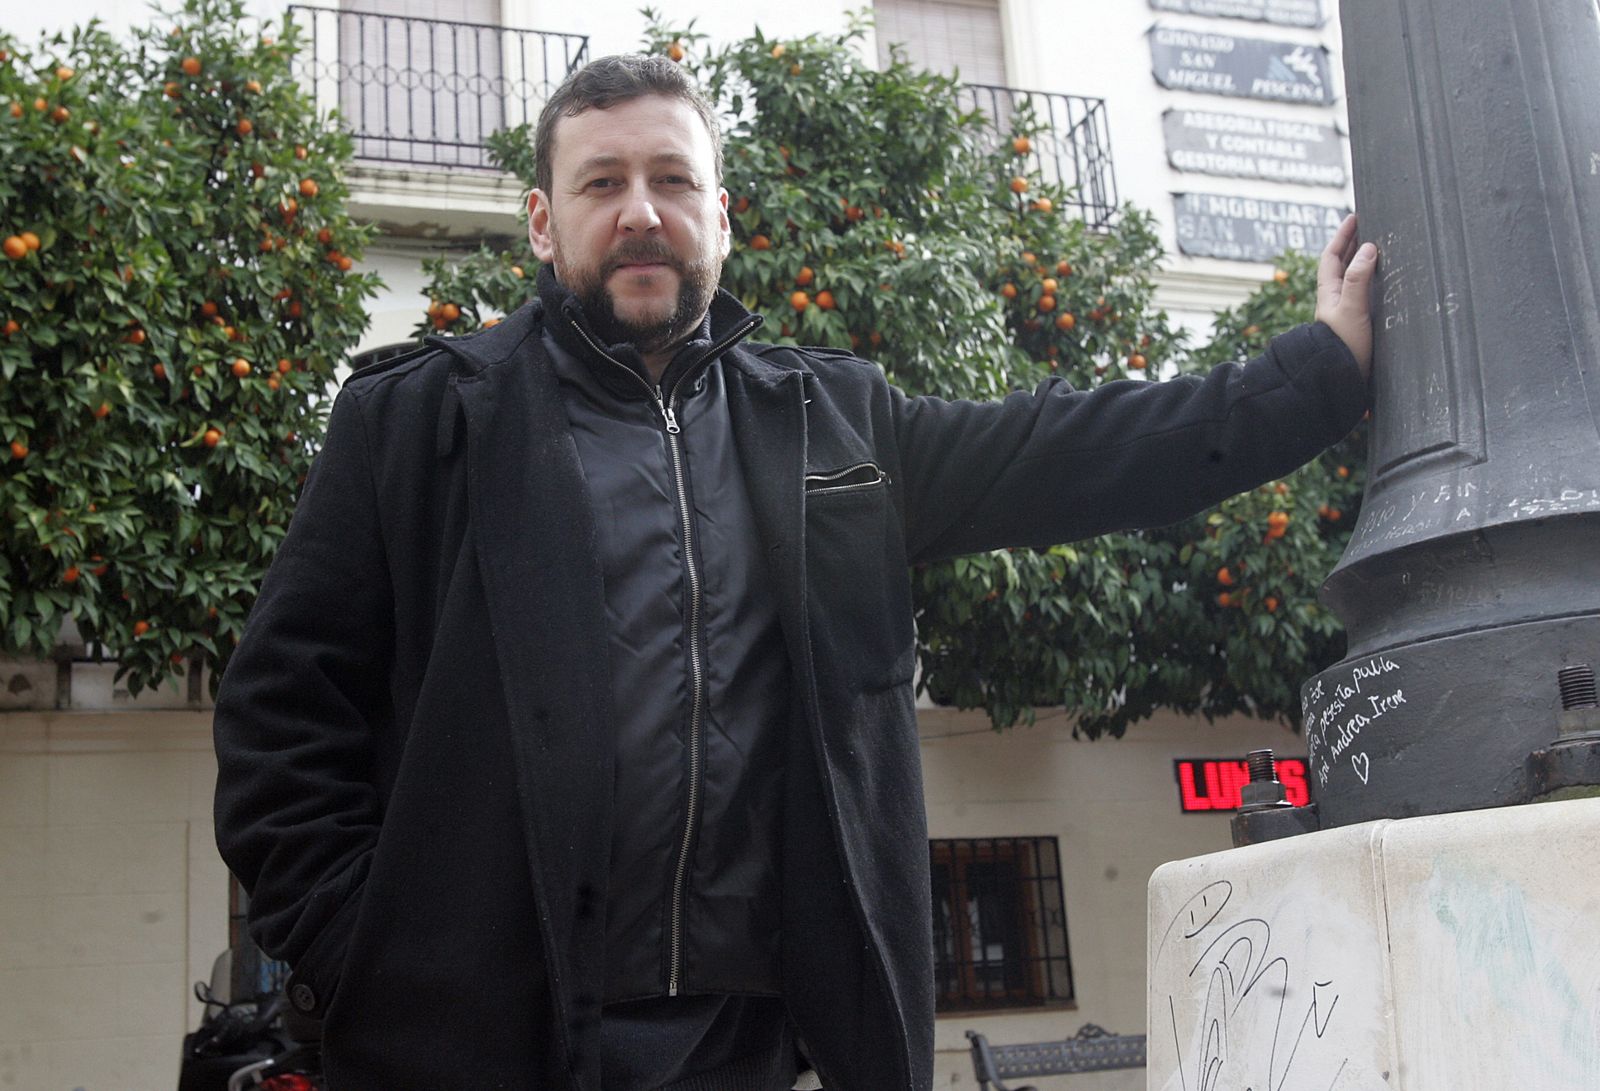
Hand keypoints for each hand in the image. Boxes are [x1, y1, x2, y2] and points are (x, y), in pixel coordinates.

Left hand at [1315, 213, 1377, 379]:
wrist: (1341, 381)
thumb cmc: (1344, 346)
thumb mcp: (1352, 309)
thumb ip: (1358, 279)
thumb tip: (1367, 248)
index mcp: (1329, 292)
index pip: (1332, 256)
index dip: (1342, 236)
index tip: (1354, 217)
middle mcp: (1337, 300)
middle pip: (1343, 264)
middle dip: (1354, 244)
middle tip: (1370, 225)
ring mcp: (1348, 312)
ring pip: (1355, 278)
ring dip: (1365, 261)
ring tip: (1380, 244)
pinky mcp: (1360, 324)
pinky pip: (1367, 293)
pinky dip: (1375, 280)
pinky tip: (1388, 280)